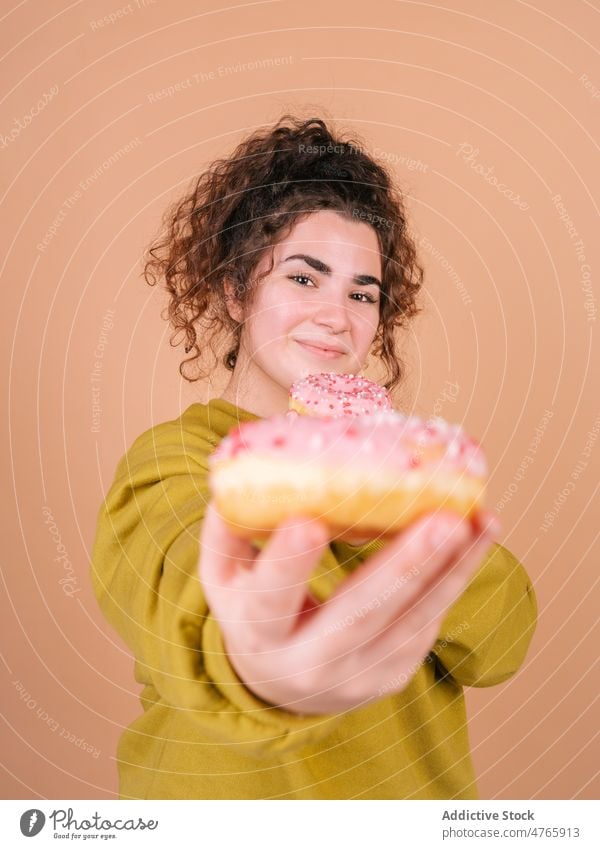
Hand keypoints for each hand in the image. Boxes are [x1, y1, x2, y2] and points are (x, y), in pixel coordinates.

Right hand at [199, 503, 499, 714]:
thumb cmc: (252, 611)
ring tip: (479, 521)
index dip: (289, 564)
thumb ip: (227, 530)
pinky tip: (477, 539)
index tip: (309, 522)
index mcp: (258, 633)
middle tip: (444, 521)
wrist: (281, 686)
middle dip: (407, 566)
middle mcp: (308, 663)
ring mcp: (356, 677)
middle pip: (361, 615)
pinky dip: (454, 580)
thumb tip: (236, 473)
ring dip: (451, 569)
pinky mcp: (392, 676)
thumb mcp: (223, 578)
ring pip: (411, 621)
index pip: (270, 599)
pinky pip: (427, 625)